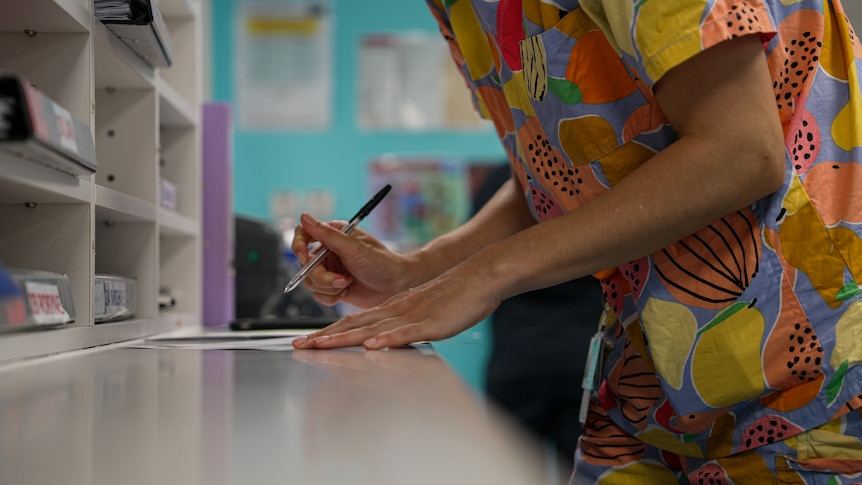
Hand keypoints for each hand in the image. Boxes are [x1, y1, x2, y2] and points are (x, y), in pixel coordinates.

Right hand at [291, 212, 414, 308]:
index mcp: (333, 235)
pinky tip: (346, 292)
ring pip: (310, 281)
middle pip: (305, 264)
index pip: (304, 234)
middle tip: (341, 280)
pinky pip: (318, 294)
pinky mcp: (334, 287)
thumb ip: (327, 235)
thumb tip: (304, 216)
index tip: (303, 256)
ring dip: (328, 286)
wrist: (398, 286)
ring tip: (347, 284)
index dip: (298, 245)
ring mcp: (330, 270)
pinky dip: (330, 297)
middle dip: (321, 276)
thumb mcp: (353, 247)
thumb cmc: (381, 263)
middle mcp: (329, 251)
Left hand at [292, 261, 500, 349]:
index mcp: (393, 309)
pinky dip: (387, 339)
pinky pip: (406, 332)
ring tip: (322, 344)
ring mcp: (412, 316)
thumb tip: (383, 339)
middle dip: (325, 336)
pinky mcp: (431, 323)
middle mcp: (396, 311)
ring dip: (345, 337)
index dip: (329, 332)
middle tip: (300, 345)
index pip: (354, 321)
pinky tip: (372, 345)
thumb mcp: (422, 313)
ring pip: (373, 328)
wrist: (479, 278)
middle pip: (355, 324)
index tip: (307, 342)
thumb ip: (402, 325)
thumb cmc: (454, 298)